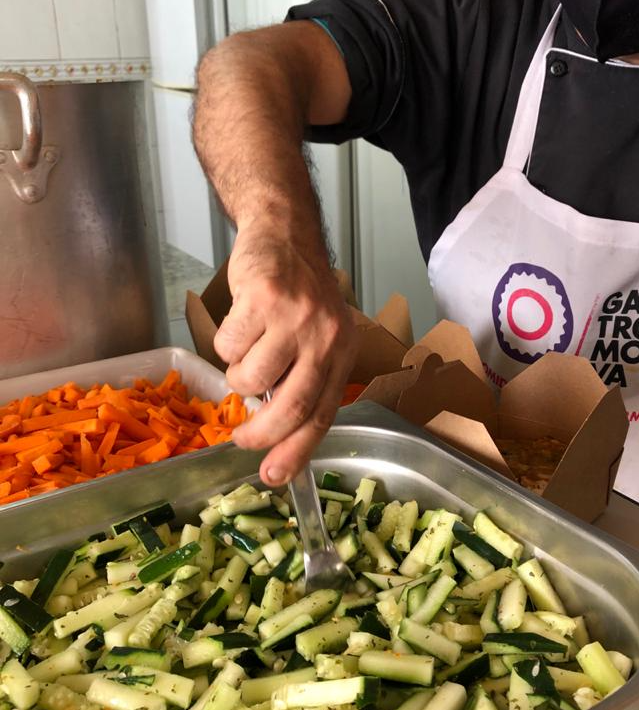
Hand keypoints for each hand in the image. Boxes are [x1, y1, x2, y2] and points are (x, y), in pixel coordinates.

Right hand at [214, 223, 355, 485]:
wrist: (285, 233)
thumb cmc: (299, 291)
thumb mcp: (319, 335)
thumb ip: (306, 379)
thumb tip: (278, 438)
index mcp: (343, 352)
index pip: (323, 413)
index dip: (297, 450)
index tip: (274, 476)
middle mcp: (325, 336)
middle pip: (291, 406)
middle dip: (261, 434)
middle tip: (242, 439)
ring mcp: (295, 317)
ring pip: (250, 379)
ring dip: (237, 375)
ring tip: (246, 350)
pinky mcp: (263, 298)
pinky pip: (228, 346)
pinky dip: (225, 342)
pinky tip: (240, 321)